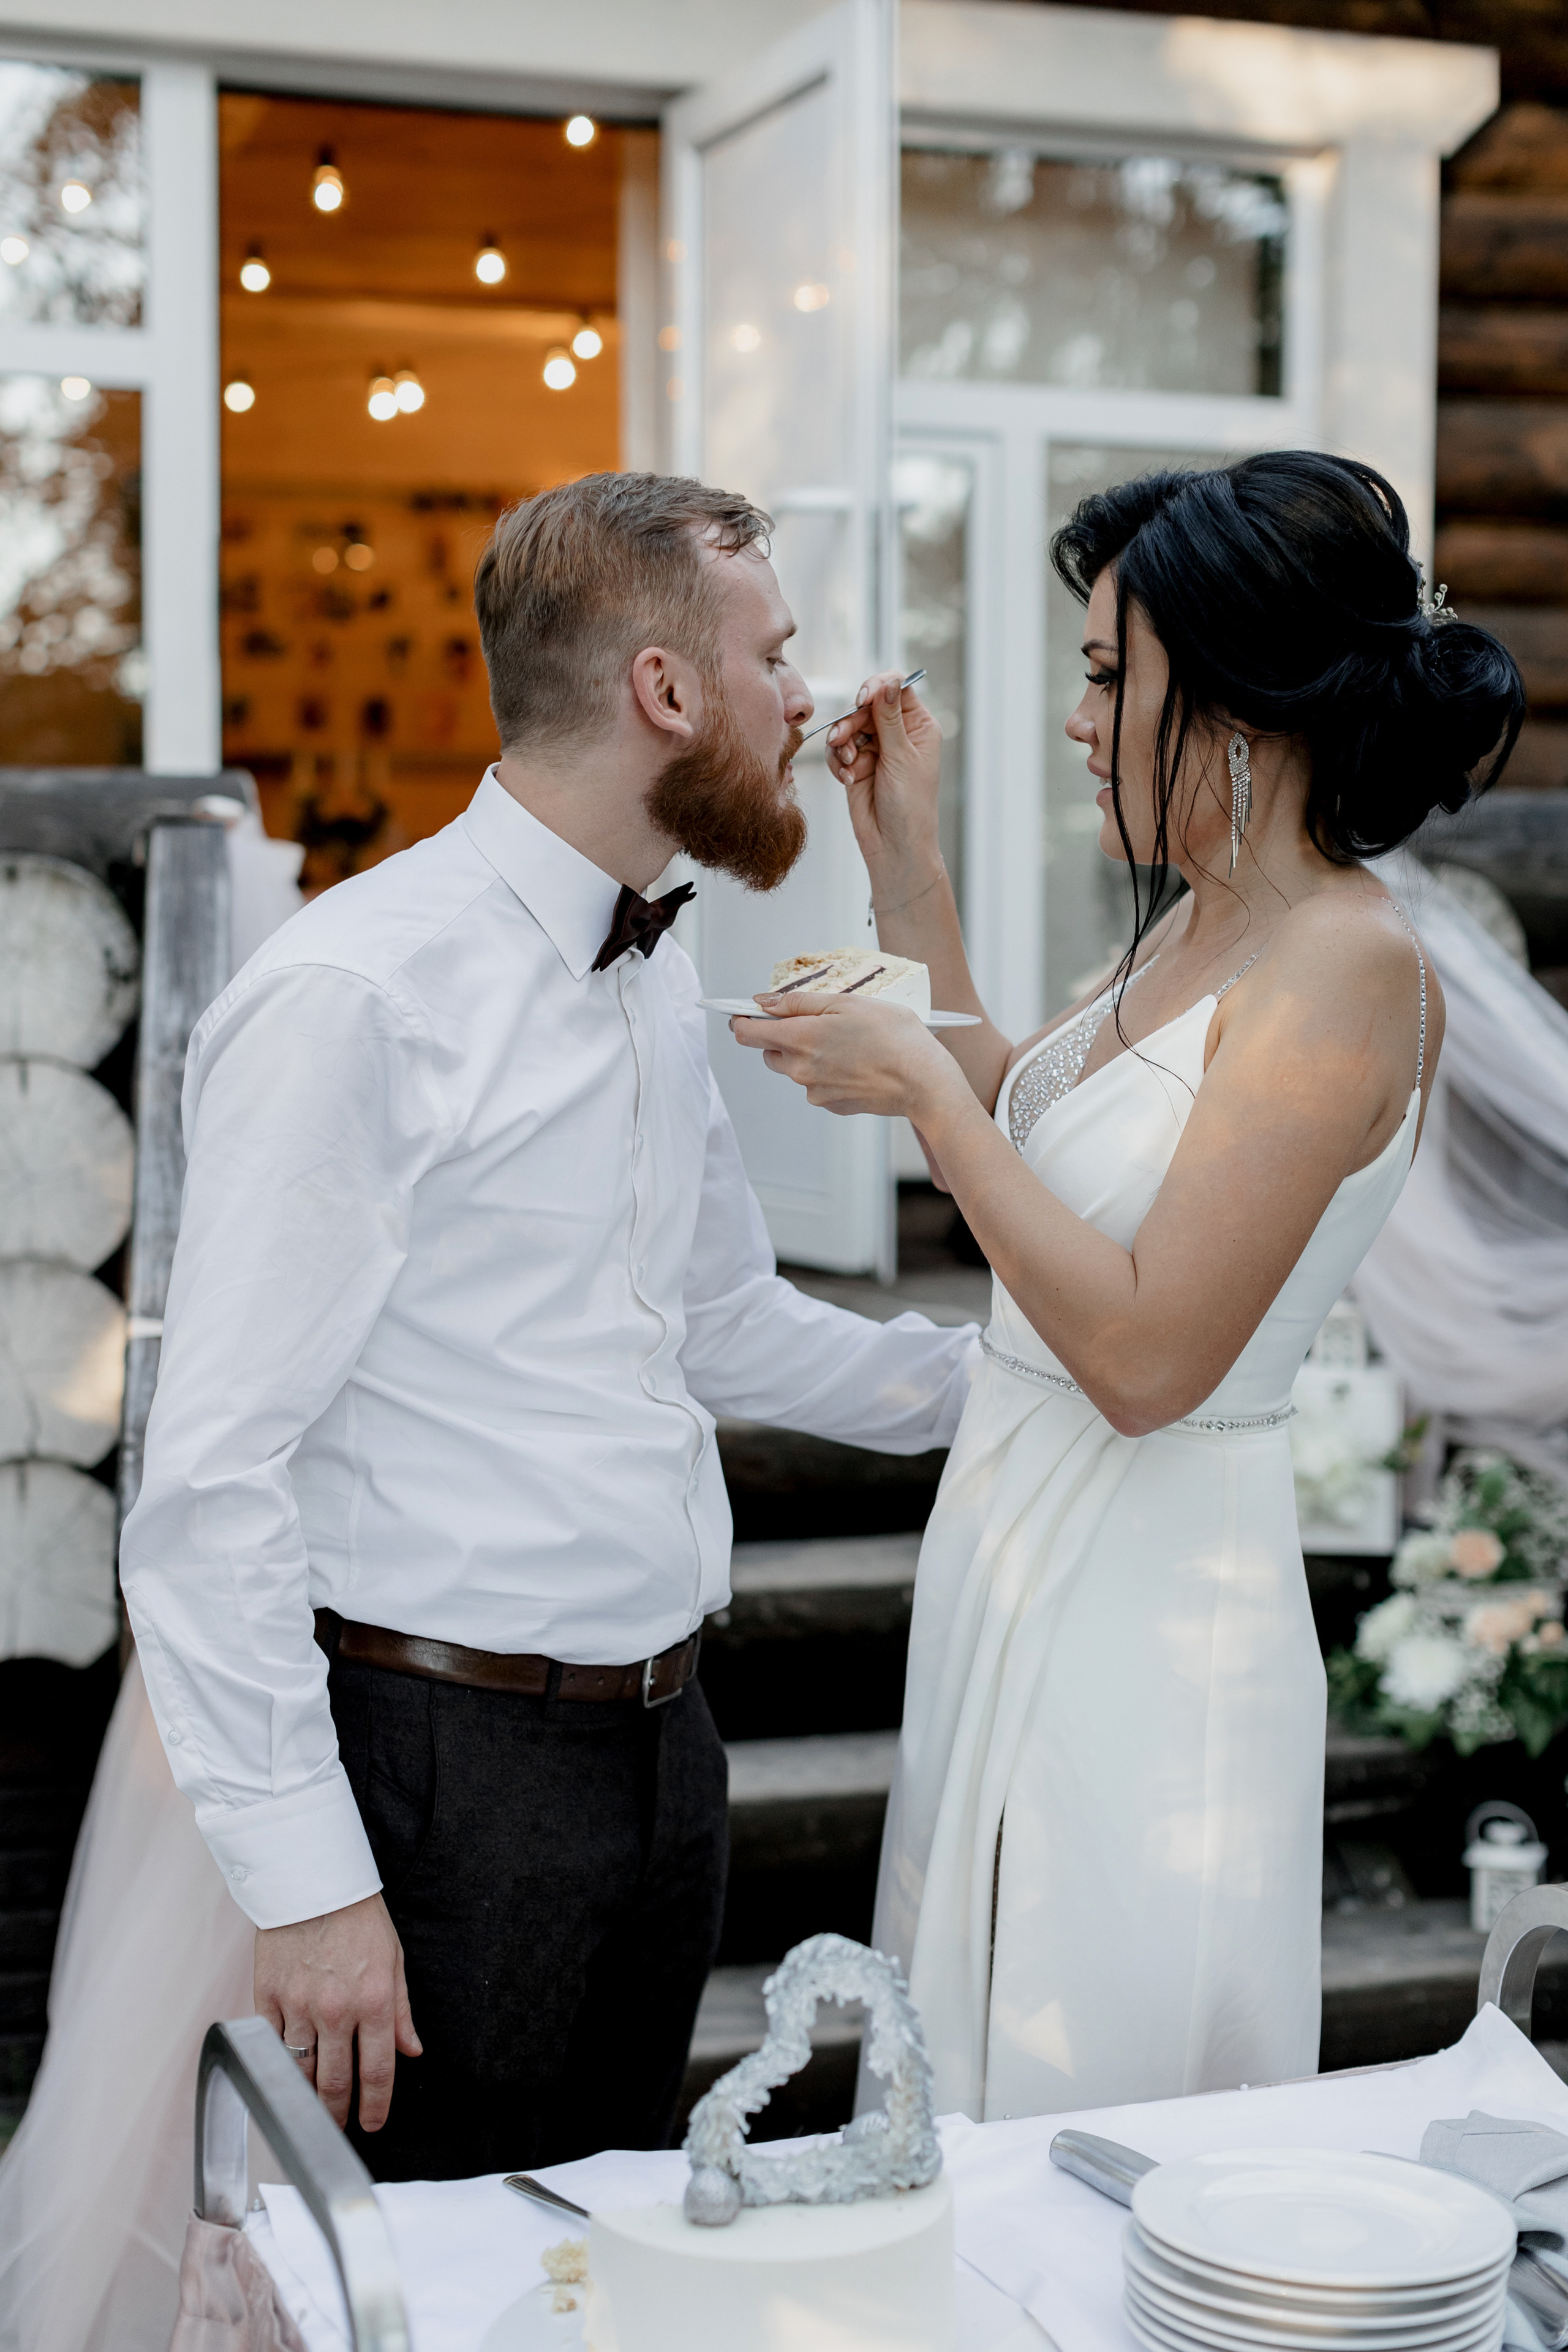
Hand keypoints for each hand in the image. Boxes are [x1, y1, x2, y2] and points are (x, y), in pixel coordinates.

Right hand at [254, 1891, 421, 2132]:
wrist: (312, 1881)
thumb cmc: (358, 1918)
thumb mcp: (393, 1960)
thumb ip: (400, 2011)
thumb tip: (411, 2051)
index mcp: (373, 2001)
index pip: (376, 2071)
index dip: (375, 2107)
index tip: (372, 2124)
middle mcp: (335, 2009)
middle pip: (334, 2083)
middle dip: (339, 2114)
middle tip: (340, 2127)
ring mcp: (298, 2005)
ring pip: (300, 2072)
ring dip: (307, 2097)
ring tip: (313, 2110)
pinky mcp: (267, 1997)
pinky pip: (270, 2045)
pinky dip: (277, 2063)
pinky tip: (284, 2074)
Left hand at [733, 994, 959, 1122]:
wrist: (924, 1082)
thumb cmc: (894, 1036)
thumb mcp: (847, 1003)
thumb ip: (799, 1002)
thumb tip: (764, 1003)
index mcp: (800, 1039)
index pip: (747, 1034)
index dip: (741, 1020)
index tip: (744, 1012)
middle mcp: (801, 1070)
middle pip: (770, 1052)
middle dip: (782, 1036)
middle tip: (816, 1022)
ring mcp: (815, 1092)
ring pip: (795, 1069)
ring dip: (808, 1054)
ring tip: (846, 1043)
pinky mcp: (832, 1105)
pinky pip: (817, 1085)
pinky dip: (828, 1072)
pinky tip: (857, 1063)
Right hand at [825, 669, 944, 888]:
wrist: (894, 847)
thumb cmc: (910, 806)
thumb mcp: (901, 758)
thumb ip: (889, 719)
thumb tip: (889, 681)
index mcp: (918, 726)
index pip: (897, 689)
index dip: (877, 688)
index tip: (863, 699)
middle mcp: (897, 734)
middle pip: (866, 706)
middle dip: (852, 721)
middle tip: (843, 739)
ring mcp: (875, 749)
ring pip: (848, 727)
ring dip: (842, 742)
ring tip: (848, 764)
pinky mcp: (856, 765)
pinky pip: (838, 751)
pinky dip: (838, 762)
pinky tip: (846, 778)